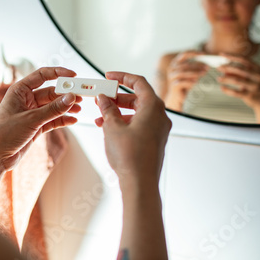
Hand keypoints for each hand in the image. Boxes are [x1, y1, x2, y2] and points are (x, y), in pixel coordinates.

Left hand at [0, 67, 81, 171]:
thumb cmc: (2, 134)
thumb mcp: (31, 119)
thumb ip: (53, 109)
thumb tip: (70, 97)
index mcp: (19, 91)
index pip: (42, 75)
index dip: (58, 73)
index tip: (73, 76)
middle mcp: (26, 100)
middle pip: (50, 92)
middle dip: (65, 94)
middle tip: (81, 95)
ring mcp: (31, 113)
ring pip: (52, 106)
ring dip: (66, 107)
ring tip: (79, 108)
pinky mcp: (35, 126)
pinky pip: (52, 120)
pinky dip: (62, 120)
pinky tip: (72, 120)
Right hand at [95, 72, 171, 188]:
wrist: (140, 182)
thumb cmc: (130, 155)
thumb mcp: (112, 127)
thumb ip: (107, 109)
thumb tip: (103, 99)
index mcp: (153, 107)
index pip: (138, 82)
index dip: (122, 77)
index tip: (108, 76)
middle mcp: (159, 116)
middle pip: (138, 97)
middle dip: (117, 97)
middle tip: (101, 97)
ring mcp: (158, 129)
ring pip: (137, 112)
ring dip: (118, 111)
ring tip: (100, 115)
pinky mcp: (154, 140)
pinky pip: (138, 124)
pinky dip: (124, 122)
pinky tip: (107, 127)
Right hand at [164, 51, 206, 110]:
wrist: (177, 96)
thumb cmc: (185, 83)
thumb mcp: (190, 73)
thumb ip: (195, 67)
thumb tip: (208, 61)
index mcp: (175, 63)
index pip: (184, 54)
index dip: (194, 53)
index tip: (204, 54)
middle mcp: (172, 68)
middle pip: (185, 64)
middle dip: (197, 65)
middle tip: (207, 67)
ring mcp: (172, 77)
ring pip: (184, 72)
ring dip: (195, 73)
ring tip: (204, 73)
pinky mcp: (174, 85)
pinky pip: (183, 82)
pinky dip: (190, 81)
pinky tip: (196, 82)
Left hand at [217, 54, 259, 108]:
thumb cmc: (253, 85)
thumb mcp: (248, 76)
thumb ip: (237, 72)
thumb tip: (224, 68)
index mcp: (257, 68)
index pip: (243, 59)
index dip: (232, 56)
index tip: (221, 54)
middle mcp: (257, 76)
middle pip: (239, 69)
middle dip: (227, 67)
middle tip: (218, 68)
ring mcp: (254, 86)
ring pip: (236, 80)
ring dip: (225, 78)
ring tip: (218, 78)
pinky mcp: (250, 95)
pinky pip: (235, 92)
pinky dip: (227, 90)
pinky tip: (222, 88)